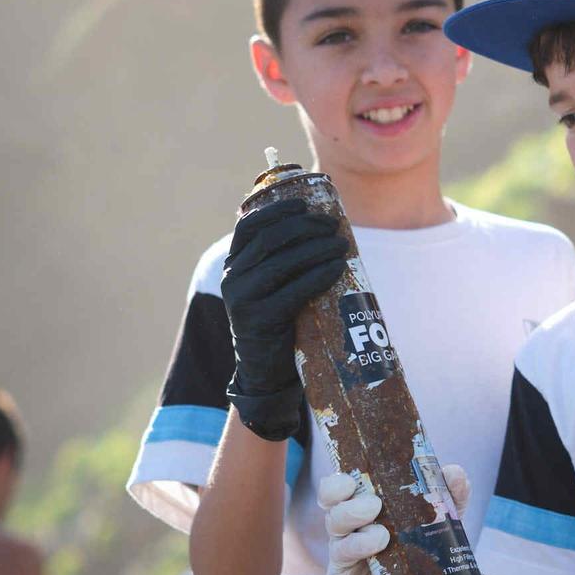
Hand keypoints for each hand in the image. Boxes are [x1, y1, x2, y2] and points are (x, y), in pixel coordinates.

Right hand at [220, 200, 346, 439]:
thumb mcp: (274, 286)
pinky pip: (293, 291)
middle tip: (333, 227)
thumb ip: (284, 260)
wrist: (266, 370)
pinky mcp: (260, 319)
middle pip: (270, 239)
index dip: (277, 210)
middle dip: (305, 227)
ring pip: (282, 262)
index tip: (305, 204)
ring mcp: (243, 299)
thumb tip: (323, 226)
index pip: (249, 226)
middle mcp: (233, 278)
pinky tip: (337, 268)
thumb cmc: (279, 320)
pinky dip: (318, 275)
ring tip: (342, 246)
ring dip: (317, 249)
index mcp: (234, 264)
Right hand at [267, 467, 476, 574]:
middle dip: (351, 508)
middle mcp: (346, 533)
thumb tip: (455, 472)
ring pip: (339, 547)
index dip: (339, 482)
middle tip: (375, 507)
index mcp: (360, 510)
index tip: (353, 479)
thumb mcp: (442, 519)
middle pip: (335, 514)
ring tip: (382, 540)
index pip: (338, 489)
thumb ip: (449, 495)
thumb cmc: (426, 547)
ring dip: (356, 542)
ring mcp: (343, 563)